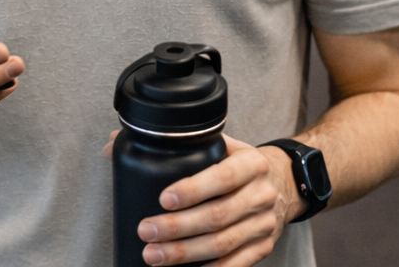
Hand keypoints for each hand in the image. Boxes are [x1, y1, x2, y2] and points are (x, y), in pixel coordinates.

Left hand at [128, 136, 302, 265]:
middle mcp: (260, 194)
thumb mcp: (220, 144)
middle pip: (217, 216)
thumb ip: (176, 142)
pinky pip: (235, 265)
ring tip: (154, 256)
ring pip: (222, 244)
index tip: (163, 198)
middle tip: (146, 231)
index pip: (222, 177)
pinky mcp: (262, 248)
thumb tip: (113, 143)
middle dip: (178, 228)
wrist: (285, 183)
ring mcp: (263, 225)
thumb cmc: (240, 162)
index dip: (193, 190)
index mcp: (251, 163)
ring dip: (185, 254)